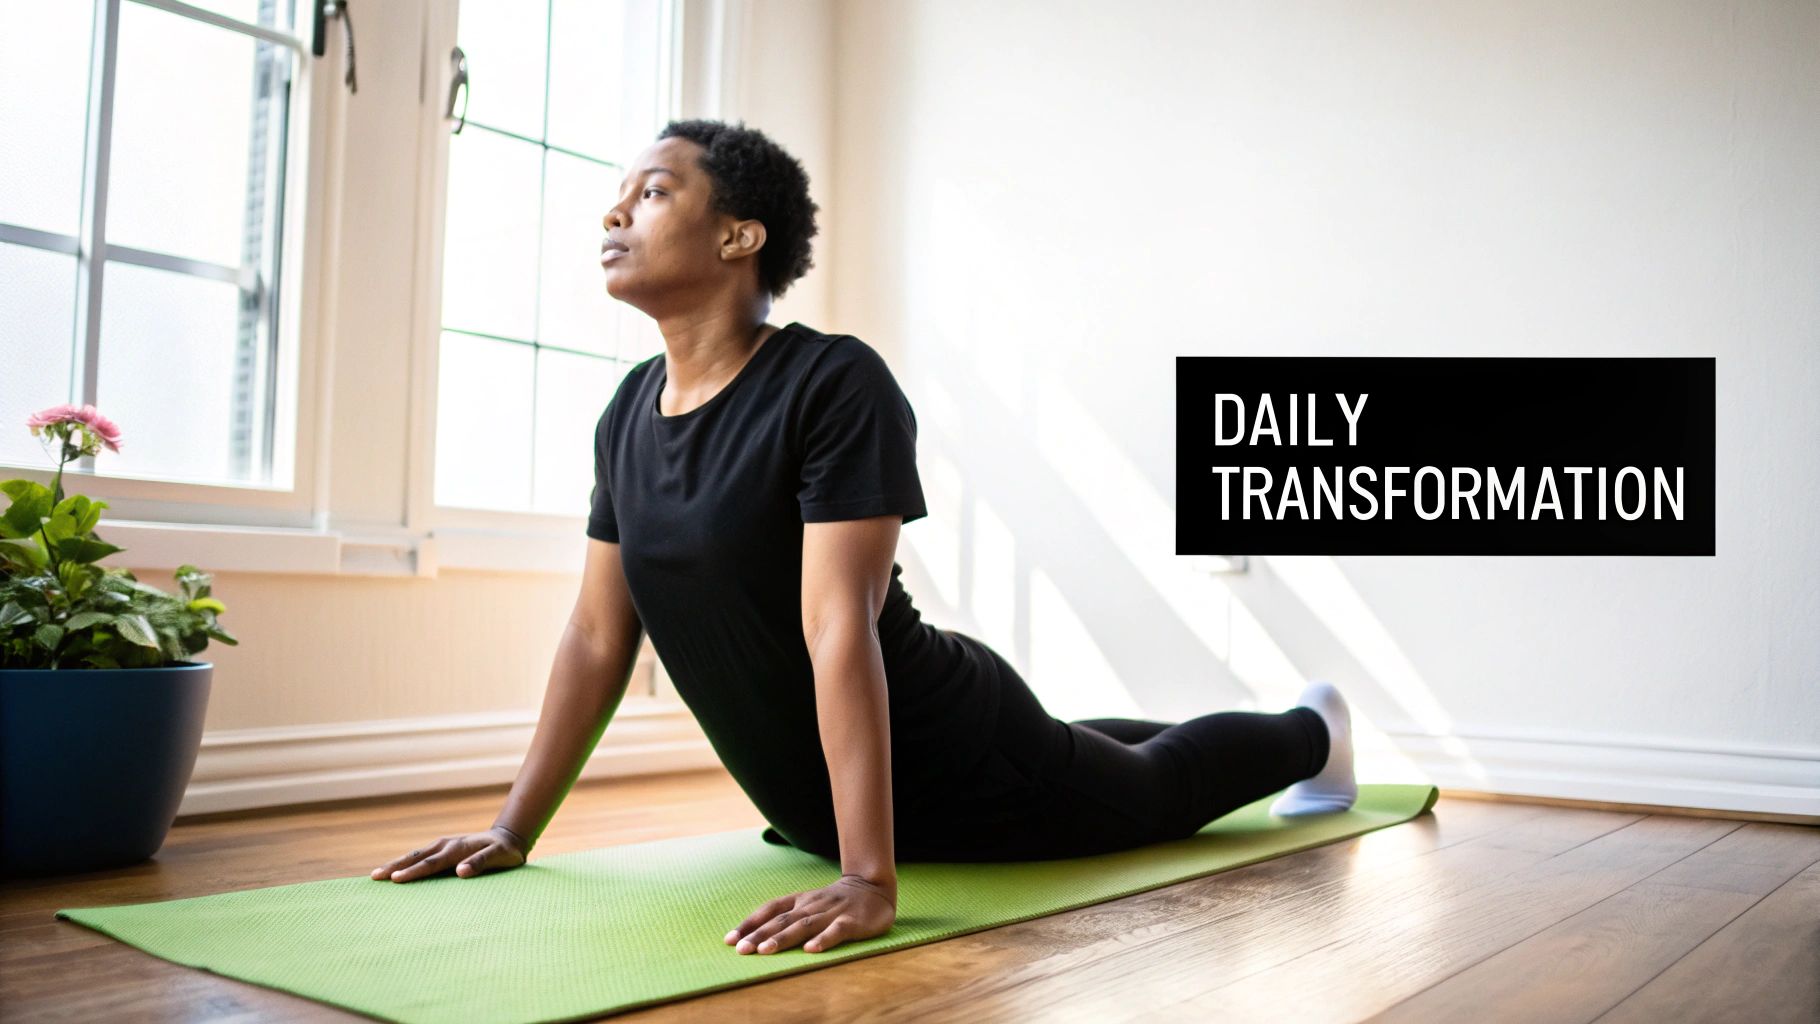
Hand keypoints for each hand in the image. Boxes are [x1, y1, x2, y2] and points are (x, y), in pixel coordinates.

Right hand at [369, 826, 528, 881]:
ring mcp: (443, 845)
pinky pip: (421, 856)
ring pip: (415, 855)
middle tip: (374, 877)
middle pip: (416, 857)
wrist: (509, 838)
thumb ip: (481, 862)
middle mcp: (446, 845)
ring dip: (396, 863)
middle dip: (395, 866)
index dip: (413, 871)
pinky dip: (406, 862)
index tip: (395, 878)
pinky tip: (395, 870)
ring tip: (377, 874)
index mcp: (457, 849)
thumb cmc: (505, 852)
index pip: (431, 863)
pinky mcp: (443, 848)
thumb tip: (460, 872)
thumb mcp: (500, 857)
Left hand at [724, 874, 895, 954]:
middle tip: (740, 950)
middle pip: (782, 920)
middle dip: (759, 935)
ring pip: (804, 925)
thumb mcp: (807, 903)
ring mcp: (831, 912)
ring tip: (765, 950)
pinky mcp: (852, 922)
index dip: (749, 923)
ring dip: (783, 938)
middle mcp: (811, 905)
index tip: (729, 940)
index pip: (770, 909)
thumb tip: (753, 936)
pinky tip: (811, 950)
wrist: (874, 885)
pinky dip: (823, 940)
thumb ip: (786, 916)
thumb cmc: (833, 901)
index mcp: (799, 900)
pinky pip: (836, 931)